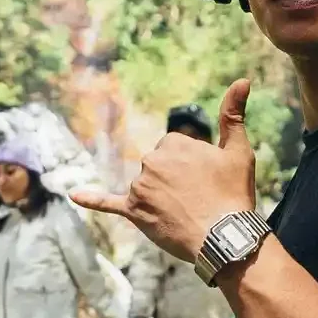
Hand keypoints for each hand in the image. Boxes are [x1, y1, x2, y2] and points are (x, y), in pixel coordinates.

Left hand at [73, 79, 257, 263]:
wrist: (224, 237)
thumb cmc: (233, 194)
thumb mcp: (238, 151)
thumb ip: (233, 115)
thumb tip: (242, 80)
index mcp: (174, 143)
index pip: (176, 152)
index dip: (193, 169)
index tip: (208, 182)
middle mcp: (152, 160)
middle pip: (159, 168)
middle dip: (175, 182)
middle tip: (198, 199)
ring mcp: (141, 187)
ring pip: (146, 188)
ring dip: (161, 199)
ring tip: (185, 212)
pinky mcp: (134, 211)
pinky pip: (109, 203)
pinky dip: (92, 199)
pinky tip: (74, 195)